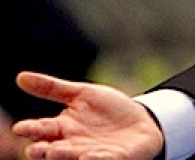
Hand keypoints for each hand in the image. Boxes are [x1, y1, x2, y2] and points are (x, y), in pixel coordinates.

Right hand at [10, 72, 163, 159]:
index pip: (41, 130)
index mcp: (62, 128)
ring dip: (65, 155)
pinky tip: (89, 156)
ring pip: (75, 156)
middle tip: (34, 149)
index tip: (20, 128)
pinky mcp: (115, 157)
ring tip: (56, 152)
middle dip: (43, 150)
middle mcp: (73, 144)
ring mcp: (92, 152)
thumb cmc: (107, 109)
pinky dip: (96, 159)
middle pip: (53, 149)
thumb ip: (52, 88)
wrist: (141, 119)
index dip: (30, 129)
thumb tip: (19, 76)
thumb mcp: (81, 94)